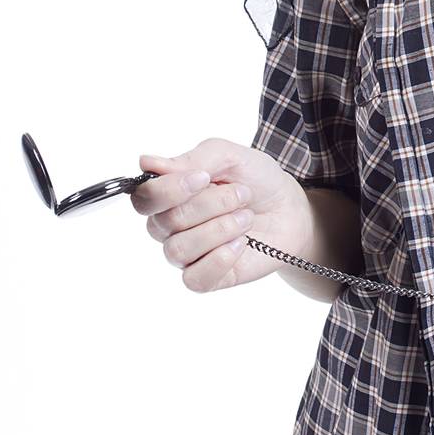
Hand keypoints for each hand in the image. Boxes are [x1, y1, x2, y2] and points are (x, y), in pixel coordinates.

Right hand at [131, 137, 311, 292]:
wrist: (289, 209)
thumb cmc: (256, 180)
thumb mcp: (230, 156)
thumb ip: (191, 159)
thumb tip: (146, 162)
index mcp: (169, 193)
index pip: (144, 197)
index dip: (169, 189)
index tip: (203, 178)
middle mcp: (170, 225)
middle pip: (166, 221)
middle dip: (211, 204)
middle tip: (242, 194)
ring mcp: (186, 253)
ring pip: (178, 249)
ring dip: (220, 229)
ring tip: (246, 218)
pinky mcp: (204, 277)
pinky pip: (194, 278)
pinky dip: (220, 259)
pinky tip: (240, 243)